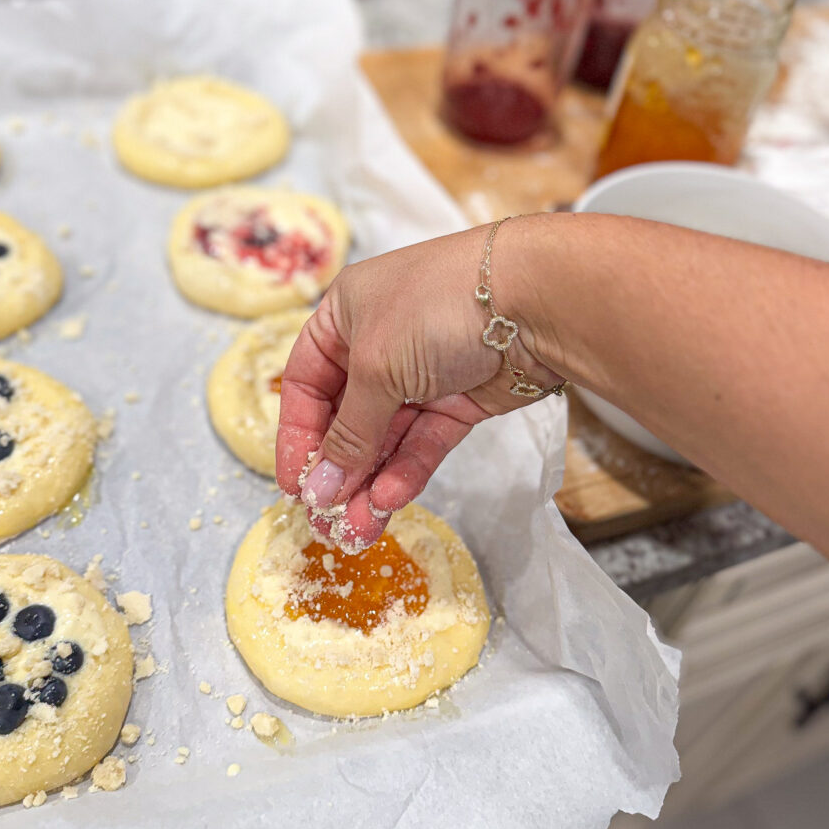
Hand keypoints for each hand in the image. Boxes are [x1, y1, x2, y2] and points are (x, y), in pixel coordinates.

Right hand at [275, 218, 563, 549]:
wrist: (535, 298)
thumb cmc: (437, 309)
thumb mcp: (376, 366)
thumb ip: (349, 432)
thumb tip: (317, 488)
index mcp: (345, 316)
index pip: (305, 383)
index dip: (297, 435)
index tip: (293, 485)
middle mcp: (378, 344)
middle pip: (346, 417)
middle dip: (337, 470)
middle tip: (326, 521)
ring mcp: (421, 374)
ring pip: (386, 437)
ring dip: (369, 482)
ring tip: (357, 530)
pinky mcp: (459, 400)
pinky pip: (423, 442)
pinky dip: (406, 470)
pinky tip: (389, 499)